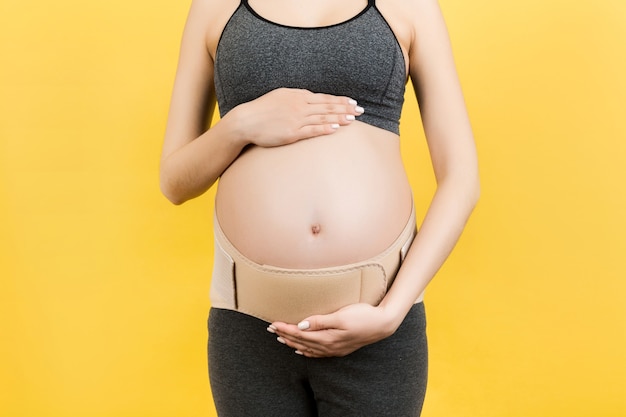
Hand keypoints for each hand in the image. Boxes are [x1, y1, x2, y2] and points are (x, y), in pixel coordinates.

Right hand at [235, 88, 363, 147]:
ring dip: (339, 118)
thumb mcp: (280, 96)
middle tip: (361, 111)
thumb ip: (297, 97)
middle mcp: (299, 106)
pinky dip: (325, 129)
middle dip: (346, 109)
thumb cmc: (262, 110)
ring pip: (323, 118)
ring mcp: (296, 120)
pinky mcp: (292, 133)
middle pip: (327, 107)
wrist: (246, 121)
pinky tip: (336, 129)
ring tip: (353, 120)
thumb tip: (311, 99)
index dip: (340, 100)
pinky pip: (312, 130)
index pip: (324, 98)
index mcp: (297, 96)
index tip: (353, 102)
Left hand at [268, 303, 397, 357]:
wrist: (382, 324)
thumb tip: (301, 325)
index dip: (285, 328)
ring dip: (293, 343)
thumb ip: (320, 321)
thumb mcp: (341, 316)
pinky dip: (307, 351)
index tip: (273, 323)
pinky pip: (318, 353)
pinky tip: (301, 350)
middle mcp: (329, 345)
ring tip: (281, 338)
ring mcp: (334, 348)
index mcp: (327, 337)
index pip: (300, 334)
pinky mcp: (340, 348)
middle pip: (301, 341)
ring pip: (308, 348)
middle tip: (271, 329)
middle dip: (285, 335)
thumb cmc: (363, 316)